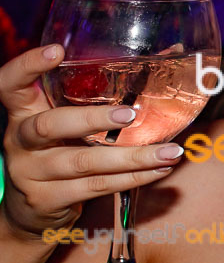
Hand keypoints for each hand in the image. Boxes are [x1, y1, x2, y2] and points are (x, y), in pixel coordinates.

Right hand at [0, 45, 183, 237]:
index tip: (57, 52)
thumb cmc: (60, 151)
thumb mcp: (66, 123)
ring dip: (132, 157)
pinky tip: (159, 169)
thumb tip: (170, 52)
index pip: (10, 85)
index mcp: (23, 112)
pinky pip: (97, 187)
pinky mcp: (48, 199)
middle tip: (130, 114)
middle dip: (92, 119)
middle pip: (48, 126)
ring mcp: (30, 173)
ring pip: (83, 162)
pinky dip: (132, 178)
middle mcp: (20, 141)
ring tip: (170, 151)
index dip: (27, 67)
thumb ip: (96, 96)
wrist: (30, 210)